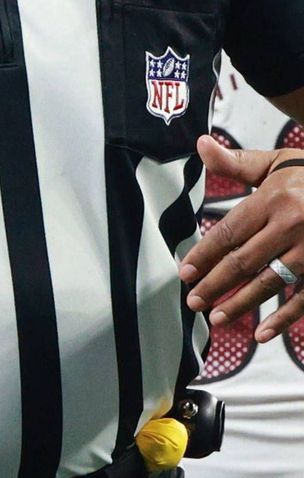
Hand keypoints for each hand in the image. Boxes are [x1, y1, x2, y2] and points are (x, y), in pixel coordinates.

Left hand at [179, 135, 303, 340]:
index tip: (184, 272)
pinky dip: (284, 319)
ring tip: (217, 317)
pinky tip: (262, 334)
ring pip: (270, 282)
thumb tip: (200, 143)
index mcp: (274, 199)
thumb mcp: (273, 164)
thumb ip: (235, 163)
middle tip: (192, 301)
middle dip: (215, 283)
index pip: (229, 231)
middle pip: (244, 261)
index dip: (204, 253)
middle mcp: (292, 225)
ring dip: (242, 303)